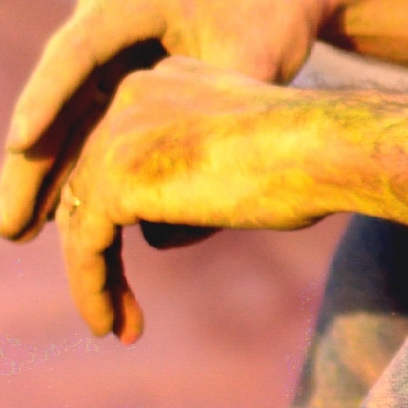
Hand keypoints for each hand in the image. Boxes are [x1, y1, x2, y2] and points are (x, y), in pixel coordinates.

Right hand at [0, 0, 345, 239]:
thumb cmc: (274, 19)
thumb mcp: (249, 71)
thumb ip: (207, 134)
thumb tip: (159, 234)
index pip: (79, 50)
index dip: (46, 98)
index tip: (18, 143)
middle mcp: (105, 5)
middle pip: (57, 86)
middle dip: (31, 158)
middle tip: (9, 224)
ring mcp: (103, 29)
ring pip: (63, 103)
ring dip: (43, 164)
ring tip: (18, 229)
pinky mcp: (111, 53)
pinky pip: (83, 107)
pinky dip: (72, 152)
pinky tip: (53, 209)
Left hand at [42, 61, 344, 340]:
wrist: (324, 146)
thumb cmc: (306, 159)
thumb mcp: (240, 153)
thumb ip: (192, 177)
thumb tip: (153, 234)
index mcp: (160, 81)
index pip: (117, 152)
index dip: (121, 212)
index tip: (138, 257)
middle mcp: (129, 97)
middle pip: (92, 185)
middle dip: (101, 249)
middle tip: (117, 304)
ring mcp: (117, 135)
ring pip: (83, 219)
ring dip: (96, 278)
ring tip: (113, 326)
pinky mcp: (115, 179)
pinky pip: (86, 246)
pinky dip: (93, 289)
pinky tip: (110, 325)